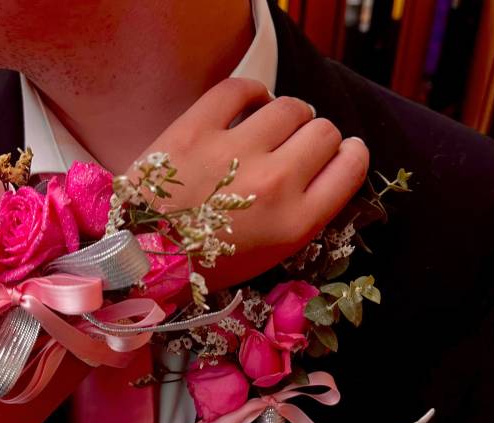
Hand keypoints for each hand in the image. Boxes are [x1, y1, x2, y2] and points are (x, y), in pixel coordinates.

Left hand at [133, 77, 368, 289]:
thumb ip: (303, 214)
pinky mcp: (196, 128)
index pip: (351, 166)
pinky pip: (242, 89)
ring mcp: (234, 152)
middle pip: (324, 131)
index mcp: (295, 223)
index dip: (349, 154)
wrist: (142, 255)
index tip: (336, 155)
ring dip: (287, 116)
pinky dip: (252, 93)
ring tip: (269, 128)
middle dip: (316, 138)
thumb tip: (321, 170)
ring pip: (291, 106)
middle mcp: (274, 183)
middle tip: (293, 148)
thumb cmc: (208, 261)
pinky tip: (248, 107)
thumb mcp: (269, 255)